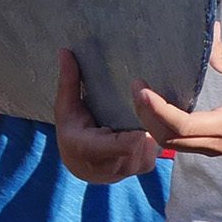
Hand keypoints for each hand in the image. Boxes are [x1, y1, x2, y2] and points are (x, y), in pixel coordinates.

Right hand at [55, 49, 160, 183]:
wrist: (79, 164)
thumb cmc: (72, 132)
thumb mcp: (66, 107)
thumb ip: (69, 81)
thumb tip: (64, 51)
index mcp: (88, 149)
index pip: (126, 144)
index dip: (137, 123)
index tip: (140, 93)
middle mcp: (111, 166)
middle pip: (142, 141)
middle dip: (144, 120)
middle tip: (144, 96)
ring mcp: (129, 170)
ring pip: (152, 144)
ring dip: (149, 128)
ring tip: (140, 113)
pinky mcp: (142, 169)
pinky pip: (157, 148)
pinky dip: (152, 136)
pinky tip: (142, 125)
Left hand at [134, 31, 221, 157]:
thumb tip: (210, 30)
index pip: (183, 124)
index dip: (158, 109)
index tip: (143, 89)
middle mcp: (217, 143)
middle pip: (170, 138)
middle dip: (148, 115)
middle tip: (136, 89)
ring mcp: (215, 149)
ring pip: (174, 144)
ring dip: (153, 124)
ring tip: (143, 98)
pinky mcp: (214, 148)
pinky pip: (182, 144)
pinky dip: (165, 129)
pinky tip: (159, 110)